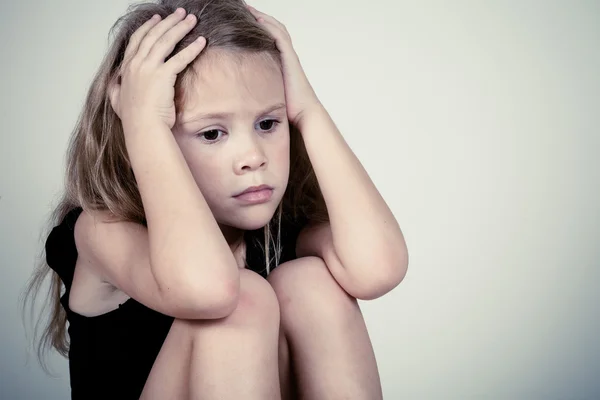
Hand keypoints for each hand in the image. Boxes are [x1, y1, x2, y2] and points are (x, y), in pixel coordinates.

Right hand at [109, 8, 206, 130]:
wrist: (142, 128)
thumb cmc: (134, 119)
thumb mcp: (117, 101)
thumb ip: (115, 90)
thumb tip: (113, 85)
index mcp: (127, 68)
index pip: (138, 40)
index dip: (148, 27)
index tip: (157, 18)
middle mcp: (136, 64)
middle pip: (154, 35)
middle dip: (168, 22)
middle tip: (180, 13)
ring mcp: (148, 69)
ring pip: (166, 41)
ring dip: (180, 28)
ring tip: (192, 20)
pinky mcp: (163, 76)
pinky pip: (180, 58)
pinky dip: (192, 48)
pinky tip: (202, 41)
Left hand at [246, 4, 321, 127]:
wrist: (303, 114)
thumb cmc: (288, 109)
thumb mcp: (269, 94)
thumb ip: (258, 88)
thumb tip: (240, 92)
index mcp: (283, 62)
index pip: (271, 38)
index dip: (259, 27)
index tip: (244, 19)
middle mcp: (287, 56)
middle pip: (274, 29)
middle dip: (259, 17)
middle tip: (245, 8)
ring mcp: (289, 56)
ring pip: (276, 29)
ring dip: (262, 17)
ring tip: (248, 9)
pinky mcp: (290, 59)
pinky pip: (279, 37)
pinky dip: (269, 27)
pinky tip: (257, 19)